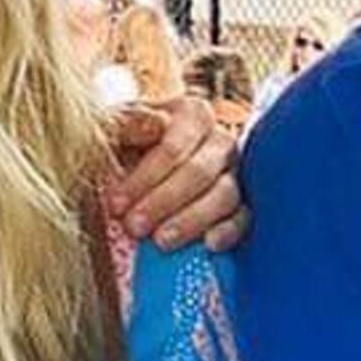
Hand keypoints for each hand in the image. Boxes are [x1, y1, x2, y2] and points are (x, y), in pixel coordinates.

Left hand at [101, 94, 245, 253]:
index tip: (116, 203)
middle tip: (134, 227)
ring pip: (224, 195)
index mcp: (193, 115)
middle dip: (164, 202)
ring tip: (160, 241)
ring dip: (190, 221)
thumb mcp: (118, 129)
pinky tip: (208, 245)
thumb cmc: (128, 146)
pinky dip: (228, 232)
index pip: (174, 146)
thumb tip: (155, 124)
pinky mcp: (242, 205)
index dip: (145, 176)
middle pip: (200, 171)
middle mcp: (220, 140)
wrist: (137, 168)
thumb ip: (130, 122)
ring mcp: (235, 173)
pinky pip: (243, 218)